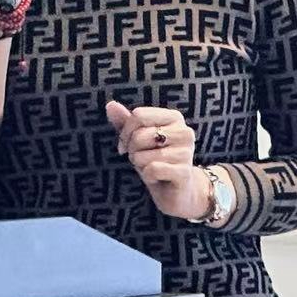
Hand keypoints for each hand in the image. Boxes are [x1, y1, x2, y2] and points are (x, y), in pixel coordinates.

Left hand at [104, 102, 211, 220]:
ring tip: (152, 168)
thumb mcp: (138, 141)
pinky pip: (152, 170)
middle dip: (133, 151)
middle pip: (139, 136)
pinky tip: (158, 179)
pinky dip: (148, 177)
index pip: (139, 115)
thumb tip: (110, 105)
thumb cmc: (156, 161)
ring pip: (143, 155)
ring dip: (141, 166)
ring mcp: (186, 152)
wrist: (176, 192)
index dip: (126, 132)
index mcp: (174, 117)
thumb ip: (126, 122)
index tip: (127, 145)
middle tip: (143, 159)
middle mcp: (184, 131)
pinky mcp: (184, 172)